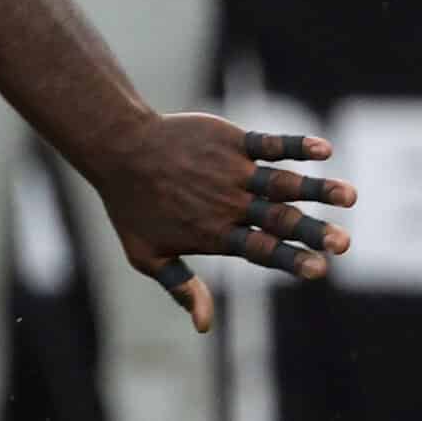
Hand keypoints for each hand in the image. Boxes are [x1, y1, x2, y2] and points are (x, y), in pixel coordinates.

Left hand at [102, 120, 356, 332]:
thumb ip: (180, 286)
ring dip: (317, 188)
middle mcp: (228, 202)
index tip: (320, 269)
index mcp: (215, 232)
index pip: (261, 251)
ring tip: (349, 196)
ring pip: (281, 182)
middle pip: (279, 220)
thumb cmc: (130, 204)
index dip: (290, 259)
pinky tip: (323, 149)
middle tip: (344, 243)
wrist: (116, 147)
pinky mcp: (229, 140)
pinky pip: (267, 143)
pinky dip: (294, 145)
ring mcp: (230, 170)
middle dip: (313, 232)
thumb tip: (204, 326)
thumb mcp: (146, 253)